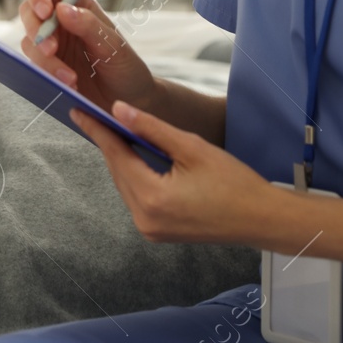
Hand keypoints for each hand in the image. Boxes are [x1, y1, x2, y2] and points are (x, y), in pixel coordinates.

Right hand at [19, 0, 156, 112]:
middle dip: (36, 31)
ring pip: (29, 42)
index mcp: (77, 5)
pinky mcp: (46, 66)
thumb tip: (62, 9)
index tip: (44, 12)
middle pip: (29, 12)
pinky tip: (67, 85)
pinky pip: (34, 65)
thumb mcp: (113, 45)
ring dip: (45, 60)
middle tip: (51, 50)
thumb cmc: (125, 68)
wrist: (126, 101)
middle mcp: (60, 21)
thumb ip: (88, 25)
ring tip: (69, 78)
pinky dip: (47, 75)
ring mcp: (51, 44)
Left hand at [69, 101, 273, 244]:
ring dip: (123, 160)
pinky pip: (137, 197)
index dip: (97, 130)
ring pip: (126, 184)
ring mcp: (149, 230)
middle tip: (97, 116)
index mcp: (152, 198)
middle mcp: (144, 219)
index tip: (79, 111)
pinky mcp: (157, 232)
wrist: (263, 220)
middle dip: (109, 143)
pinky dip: (135, 176)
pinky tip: (137, 158)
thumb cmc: (235, 184)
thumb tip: (118, 110)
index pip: (115, 155)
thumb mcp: (192, 148)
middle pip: (118, 171)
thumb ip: (151, 128)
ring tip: (117, 132)